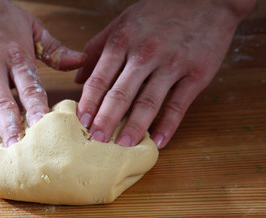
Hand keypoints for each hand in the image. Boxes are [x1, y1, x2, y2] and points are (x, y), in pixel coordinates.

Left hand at [75, 0, 254, 147]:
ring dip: (133, 127)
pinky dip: (168, 126)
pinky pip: (178, 105)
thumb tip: (78, 78)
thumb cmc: (160, 11)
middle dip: (105, 120)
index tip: (81, 122)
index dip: (89, 103)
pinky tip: (158, 141)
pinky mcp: (197, 73)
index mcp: (123, 41)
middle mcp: (145, 54)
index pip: (100, 79)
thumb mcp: (123, 22)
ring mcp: (172, 64)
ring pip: (148, 102)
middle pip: (120, 94)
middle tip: (95, 140)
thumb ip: (98, 48)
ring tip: (122, 145)